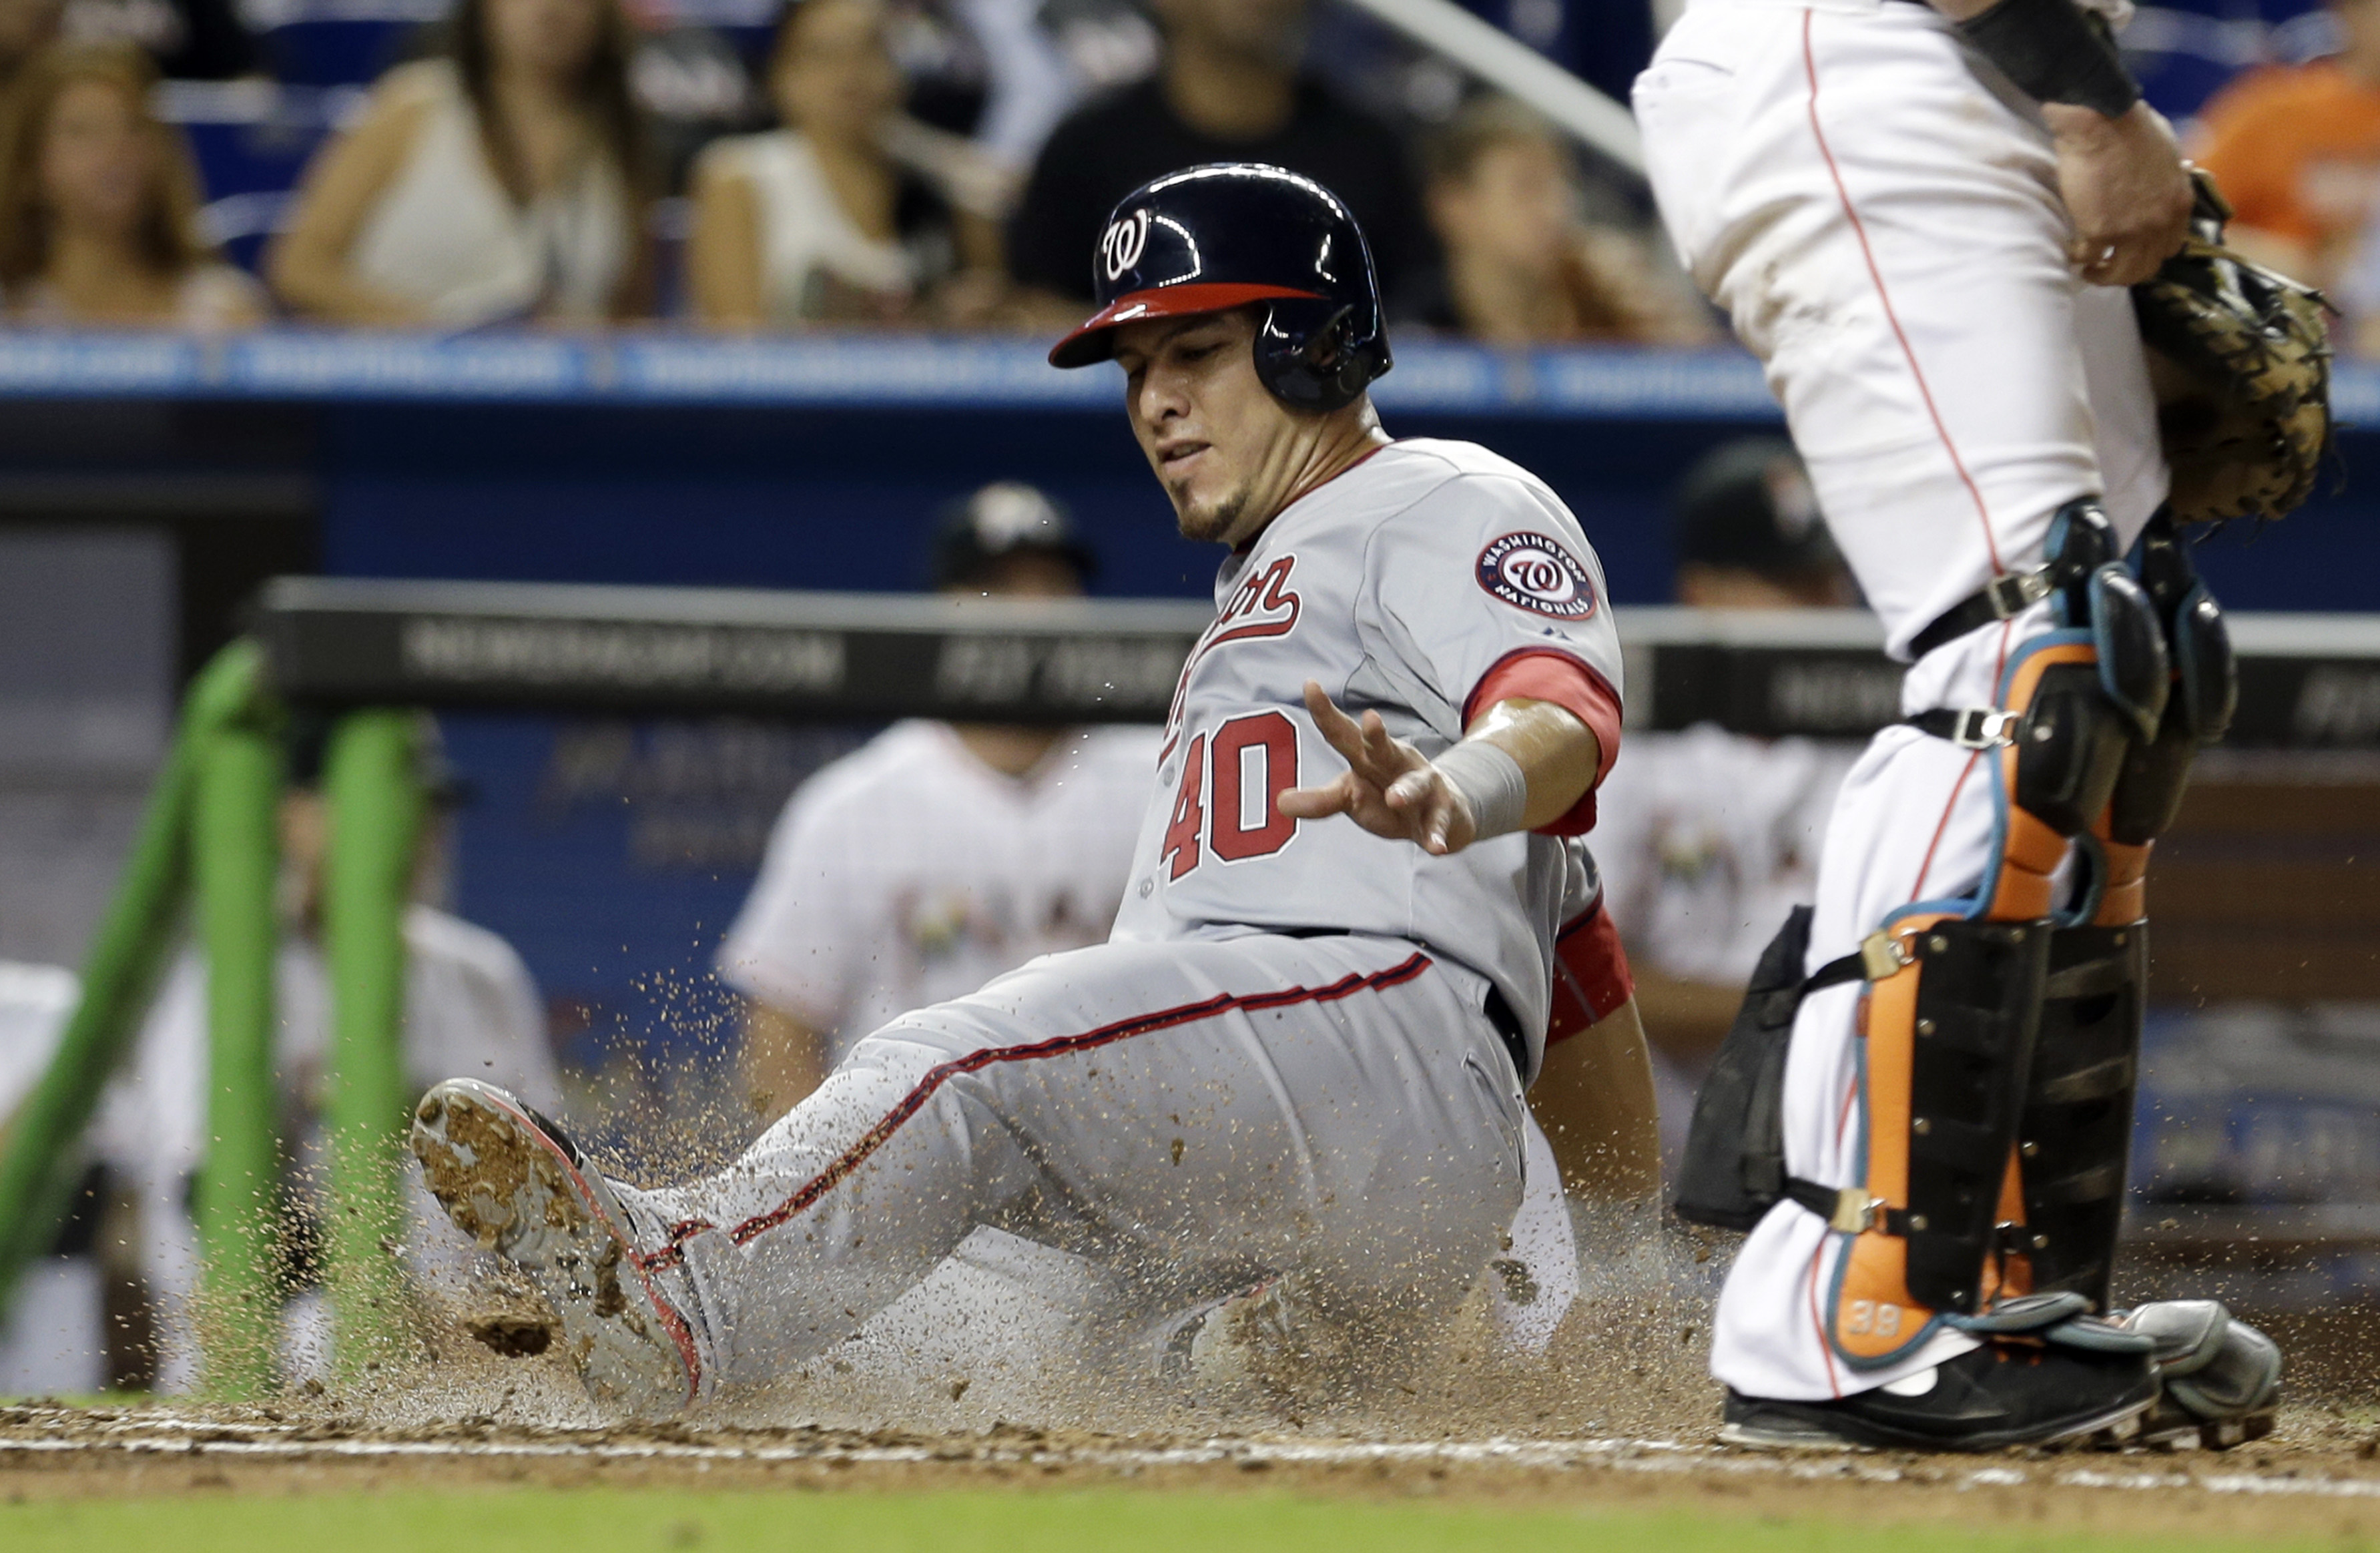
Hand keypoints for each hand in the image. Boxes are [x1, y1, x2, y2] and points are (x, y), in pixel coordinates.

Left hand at [1276, 682, 1477, 854]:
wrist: (1439, 812)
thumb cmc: (1384, 796)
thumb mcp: (1348, 797)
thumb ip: (1319, 801)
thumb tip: (1280, 803)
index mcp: (1366, 756)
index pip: (1342, 732)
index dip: (1325, 711)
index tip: (1309, 684)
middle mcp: (1395, 762)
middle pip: (1383, 747)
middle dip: (1377, 734)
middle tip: (1370, 719)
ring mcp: (1422, 784)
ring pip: (1415, 783)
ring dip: (1406, 789)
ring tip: (1394, 799)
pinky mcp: (1441, 810)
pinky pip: (1438, 822)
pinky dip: (1436, 834)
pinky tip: (1435, 849)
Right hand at [2045, 100, 2192, 286]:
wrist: (2101, 119)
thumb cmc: (2130, 125)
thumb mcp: (2167, 152)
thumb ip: (2168, 178)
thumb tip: (2158, 185)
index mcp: (2179, 202)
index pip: (2171, 247)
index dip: (2150, 253)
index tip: (2134, 250)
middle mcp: (2160, 222)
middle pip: (2147, 267)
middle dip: (2126, 271)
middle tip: (2108, 267)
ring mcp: (2131, 230)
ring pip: (2120, 273)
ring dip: (2103, 275)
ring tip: (2088, 269)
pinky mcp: (2100, 231)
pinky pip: (2089, 256)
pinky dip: (2079, 256)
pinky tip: (2073, 249)